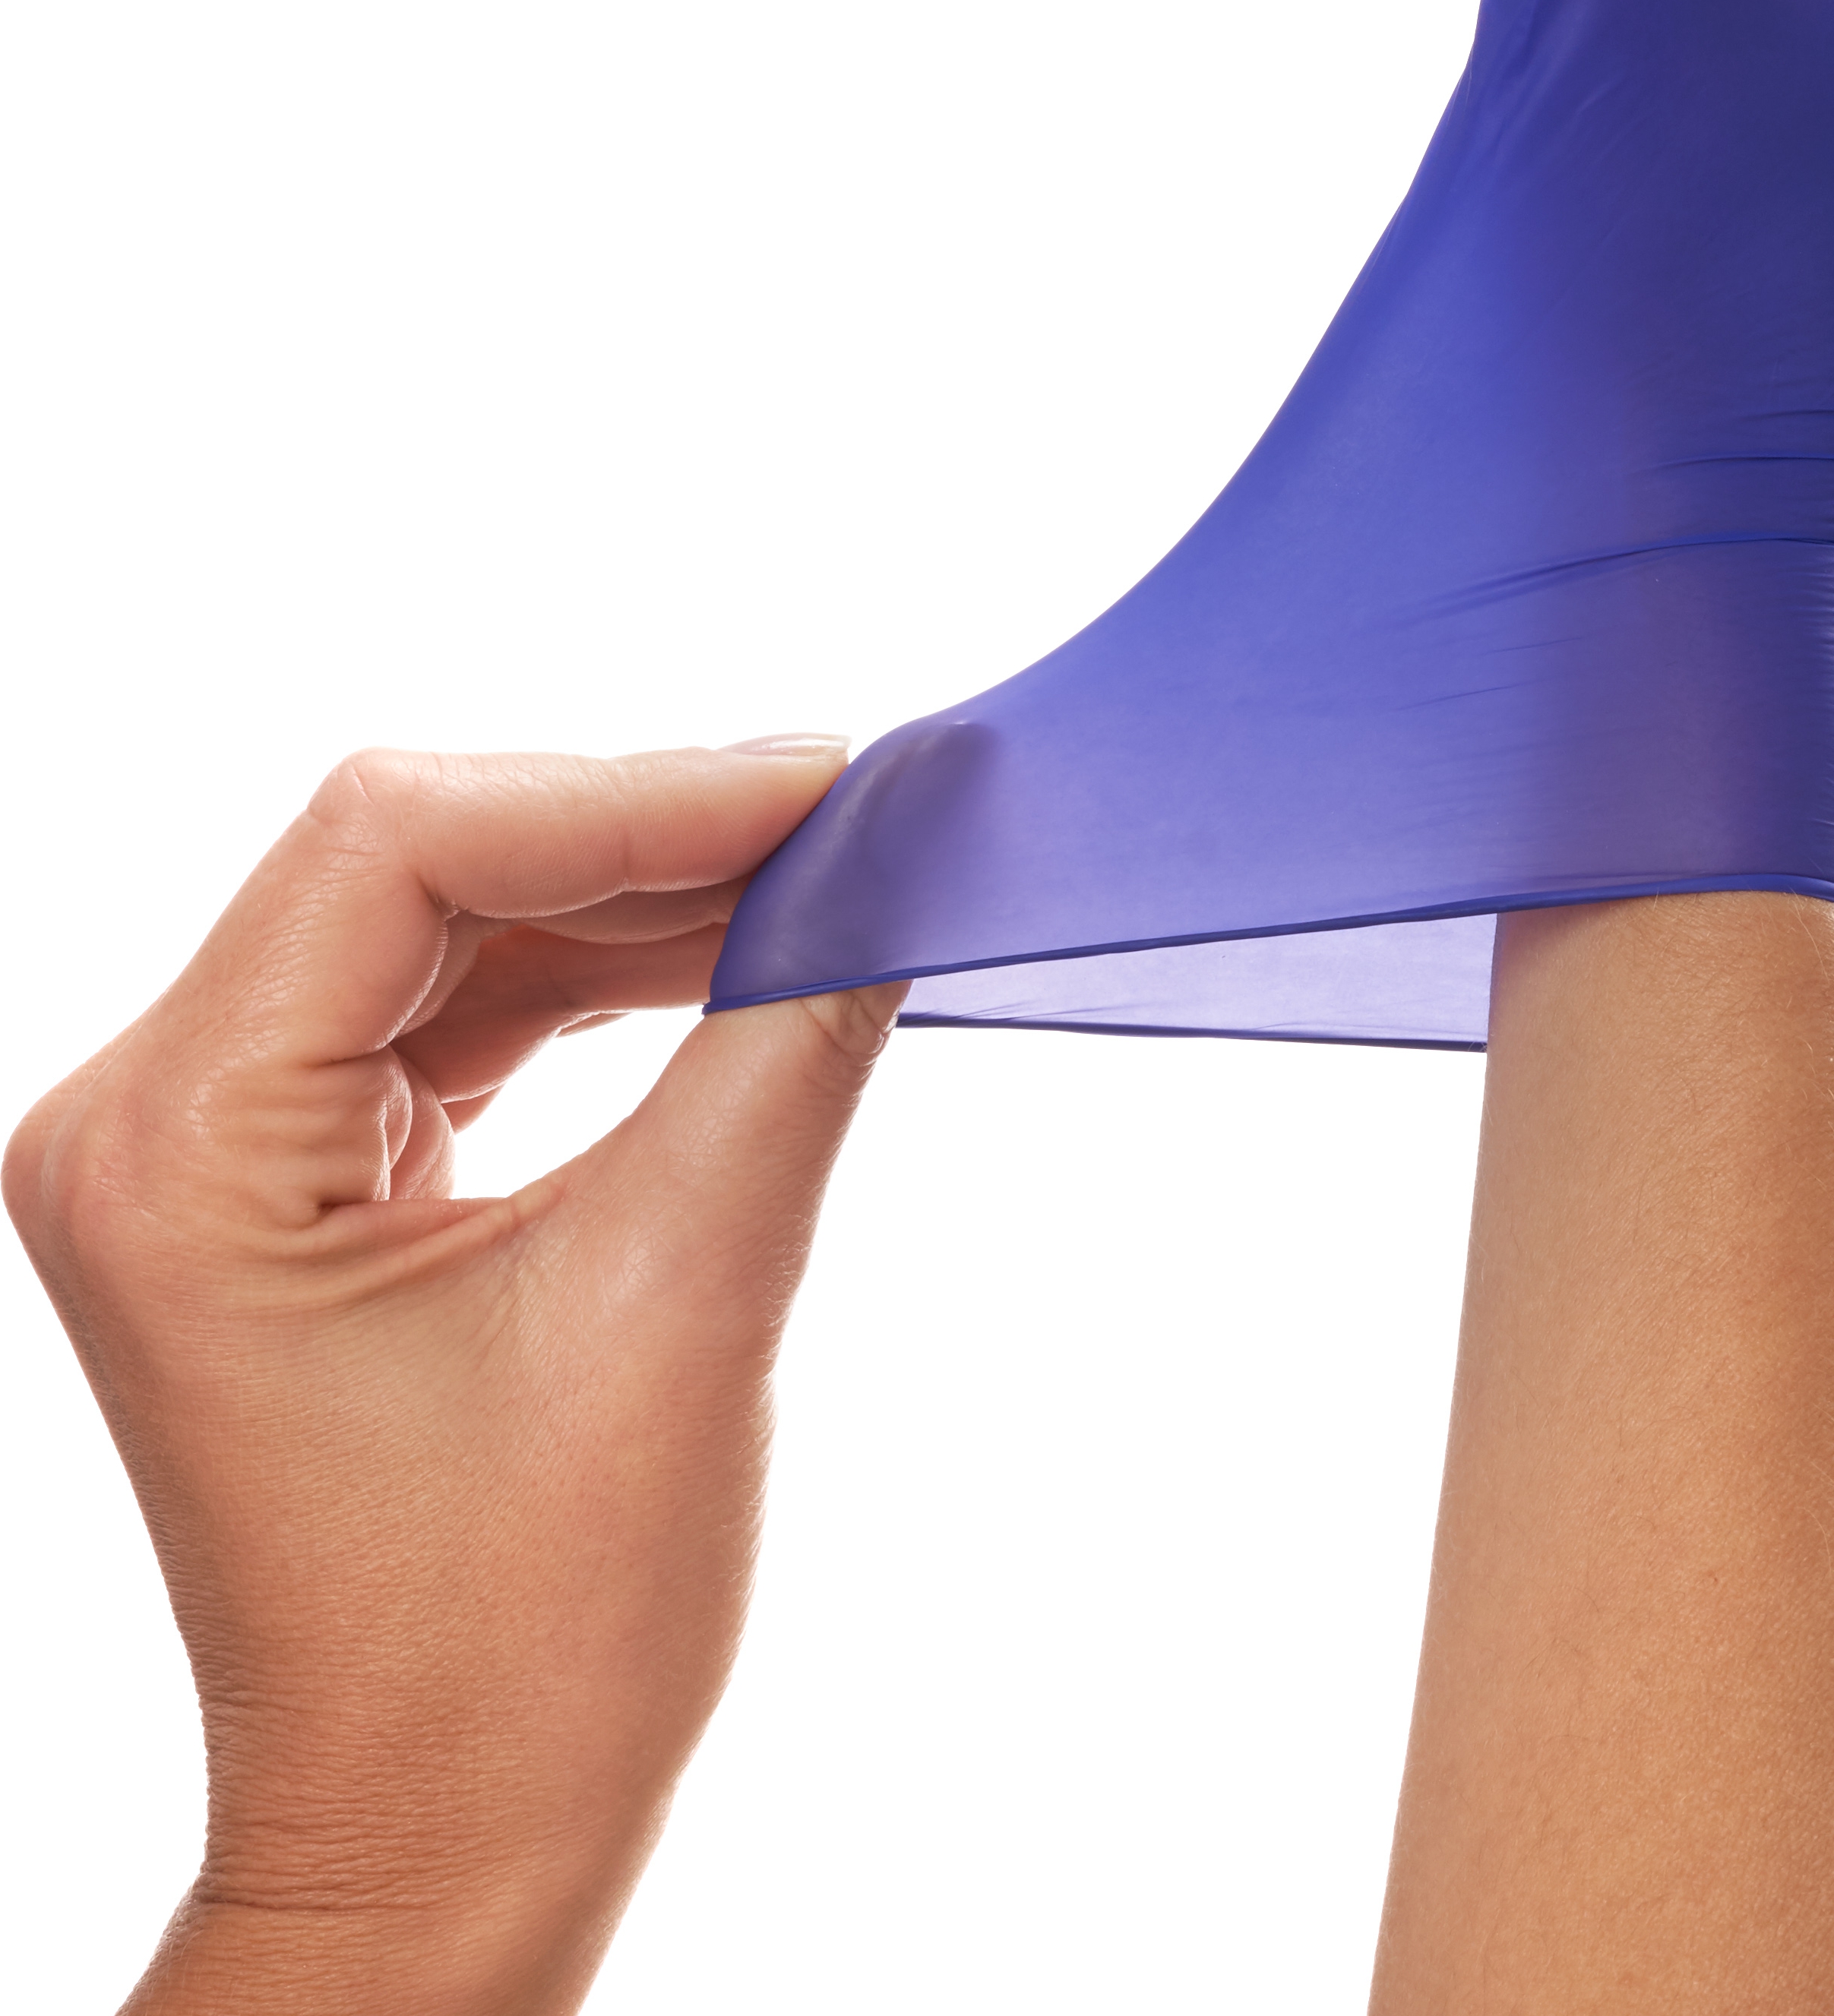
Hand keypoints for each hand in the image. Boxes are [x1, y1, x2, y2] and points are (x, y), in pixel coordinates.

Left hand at [5, 739, 902, 2015]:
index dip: (634, 789)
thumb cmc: (521, 1653)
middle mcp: (149, 1122)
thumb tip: (888, 866)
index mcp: (177, 1149)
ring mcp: (206, 1150)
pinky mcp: (281, 1178)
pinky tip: (734, 959)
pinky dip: (597, 976)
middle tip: (852, 816)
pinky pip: (445, 1008)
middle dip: (646, 829)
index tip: (828, 781)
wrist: (441, 1848)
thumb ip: (783, 1045)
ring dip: (636, 895)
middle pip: (415, 859)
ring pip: (441, 918)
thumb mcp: (681, 1303)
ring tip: (821, 878)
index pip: (399, 843)